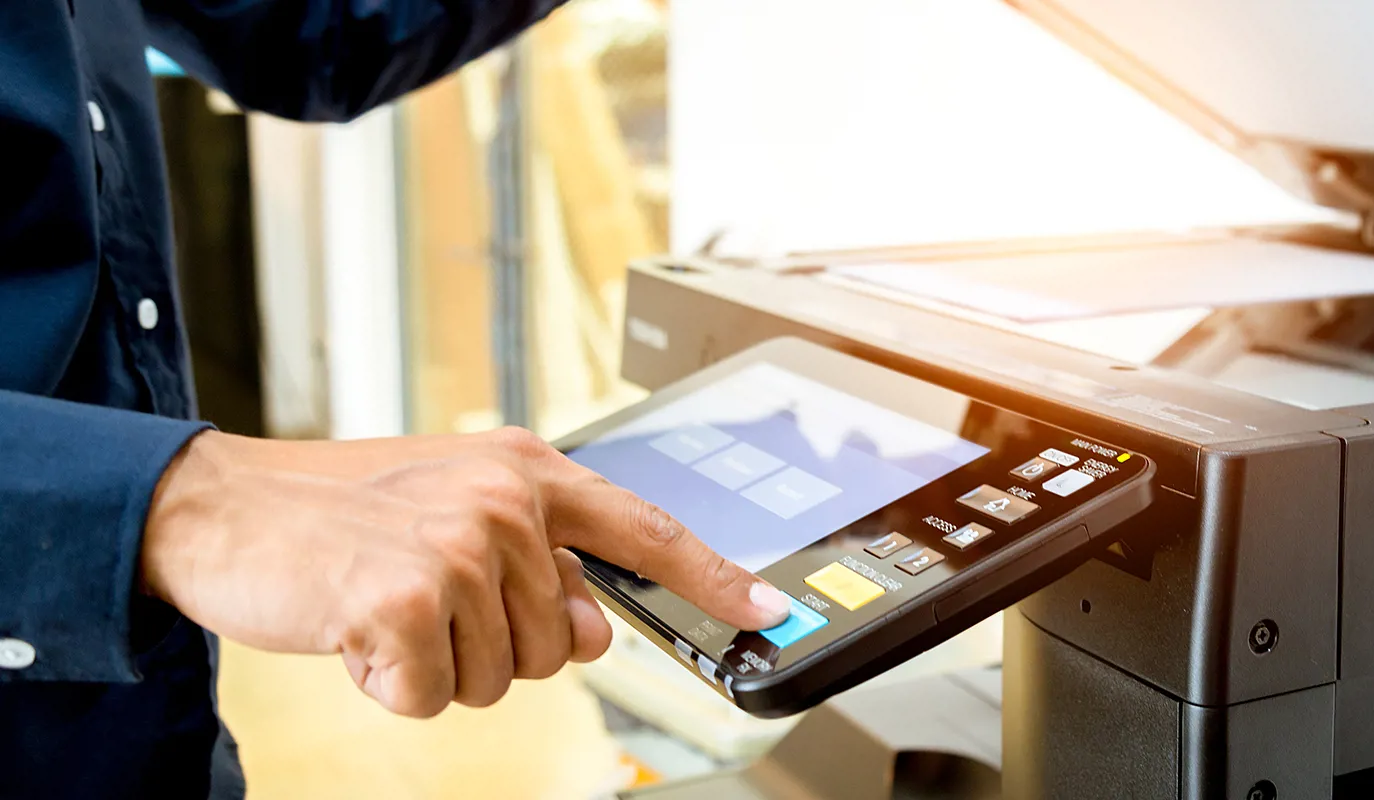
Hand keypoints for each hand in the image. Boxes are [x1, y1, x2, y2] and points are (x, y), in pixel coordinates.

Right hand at [140, 427, 789, 717]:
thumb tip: (595, 634)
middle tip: (425, 600)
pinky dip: (396, 687)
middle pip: (562, 644)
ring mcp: (460, 548)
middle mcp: (506, 502)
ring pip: (505, 678)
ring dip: (442, 666)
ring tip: (386, 607)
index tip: (762, 611)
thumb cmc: (340, 515)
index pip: (645, 529)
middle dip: (495, 645)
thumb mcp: (454, 516)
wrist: (222, 508)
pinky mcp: (408, 600)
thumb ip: (538, 564)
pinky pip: (439, 699)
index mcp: (526, 470)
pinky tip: (359, 635)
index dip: (711, 577)